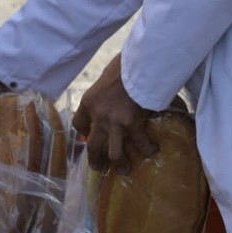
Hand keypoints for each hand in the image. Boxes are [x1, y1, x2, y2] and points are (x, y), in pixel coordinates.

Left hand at [72, 54, 156, 173]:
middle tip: (100, 169)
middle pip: (92, 146)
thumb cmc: (124, 64)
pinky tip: (153, 150)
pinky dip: (147, 148)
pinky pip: (140, 143)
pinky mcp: (133, 124)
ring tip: (125, 170)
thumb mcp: (106, 76)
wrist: (138, 63)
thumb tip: (114, 94)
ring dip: (119, 164)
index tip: (88, 135)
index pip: (78, 124)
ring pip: (113, 153)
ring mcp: (115, 122)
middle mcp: (98, 116)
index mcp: (88, 102)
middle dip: (95, 160)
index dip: (82, 133)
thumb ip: (106, 91)